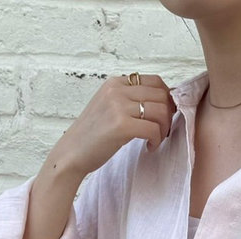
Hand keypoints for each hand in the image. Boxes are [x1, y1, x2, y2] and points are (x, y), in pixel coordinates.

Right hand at [51, 72, 177, 179]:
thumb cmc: (92, 136)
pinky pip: (153, 129)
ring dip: (164, 129)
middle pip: (162, 95)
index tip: (164, 116)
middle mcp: (117, 90)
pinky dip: (157, 140)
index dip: (166, 100)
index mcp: (115, 83)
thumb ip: (130, 101)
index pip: (155, 82)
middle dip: (168, 115)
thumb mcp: (109, 108)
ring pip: (161, 111)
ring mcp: (118, 106)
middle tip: (162, 131)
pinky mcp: (121, 125)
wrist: (71, 153)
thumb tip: (162, 103)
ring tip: (154, 140)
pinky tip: (149, 147)